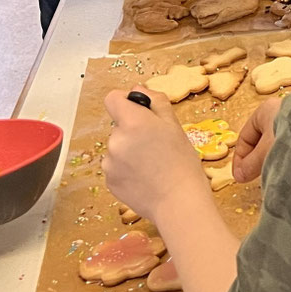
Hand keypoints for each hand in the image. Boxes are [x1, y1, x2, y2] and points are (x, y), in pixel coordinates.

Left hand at [103, 88, 209, 222]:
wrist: (178, 201)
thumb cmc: (181, 162)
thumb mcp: (174, 125)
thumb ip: (155, 102)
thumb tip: (138, 90)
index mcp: (132, 121)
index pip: (112, 99)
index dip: (124, 101)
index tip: (137, 110)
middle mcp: (115, 140)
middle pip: (118, 125)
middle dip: (132, 130)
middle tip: (155, 143)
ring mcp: (109, 162)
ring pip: (117, 147)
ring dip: (128, 150)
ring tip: (151, 163)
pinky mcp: (108, 181)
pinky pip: (115, 166)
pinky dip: (126, 168)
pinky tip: (144, 176)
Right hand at [231, 94, 282, 184]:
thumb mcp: (266, 150)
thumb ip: (252, 164)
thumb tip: (240, 176)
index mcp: (265, 111)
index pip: (245, 137)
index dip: (240, 159)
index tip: (240, 179)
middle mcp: (281, 113)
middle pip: (262, 141)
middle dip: (258, 161)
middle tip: (258, 178)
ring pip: (278, 144)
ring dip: (274, 160)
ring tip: (275, 174)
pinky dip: (289, 158)